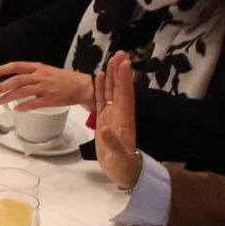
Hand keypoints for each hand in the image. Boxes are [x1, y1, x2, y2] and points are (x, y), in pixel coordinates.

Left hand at [0, 62, 94, 110]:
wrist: (83, 86)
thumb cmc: (64, 79)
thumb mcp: (47, 71)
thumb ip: (32, 75)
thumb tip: (16, 82)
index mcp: (39, 67)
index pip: (17, 66)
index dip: (2, 69)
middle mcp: (40, 76)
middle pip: (16, 80)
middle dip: (1, 87)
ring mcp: (45, 87)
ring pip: (22, 92)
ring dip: (8, 97)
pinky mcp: (51, 99)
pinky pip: (34, 103)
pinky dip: (24, 106)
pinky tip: (17, 109)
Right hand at [94, 50, 141, 188]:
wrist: (123, 172)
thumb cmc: (123, 165)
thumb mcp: (119, 157)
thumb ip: (112, 143)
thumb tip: (106, 128)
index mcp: (125, 120)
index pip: (125, 96)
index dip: (125, 80)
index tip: (125, 64)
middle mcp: (120, 113)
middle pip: (119, 89)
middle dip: (120, 71)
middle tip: (120, 53)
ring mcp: (112, 115)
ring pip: (111, 91)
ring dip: (112, 75)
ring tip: (112, 58)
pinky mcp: (104, 120)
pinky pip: (102, 100)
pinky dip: (100, 88)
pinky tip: (99, 76)